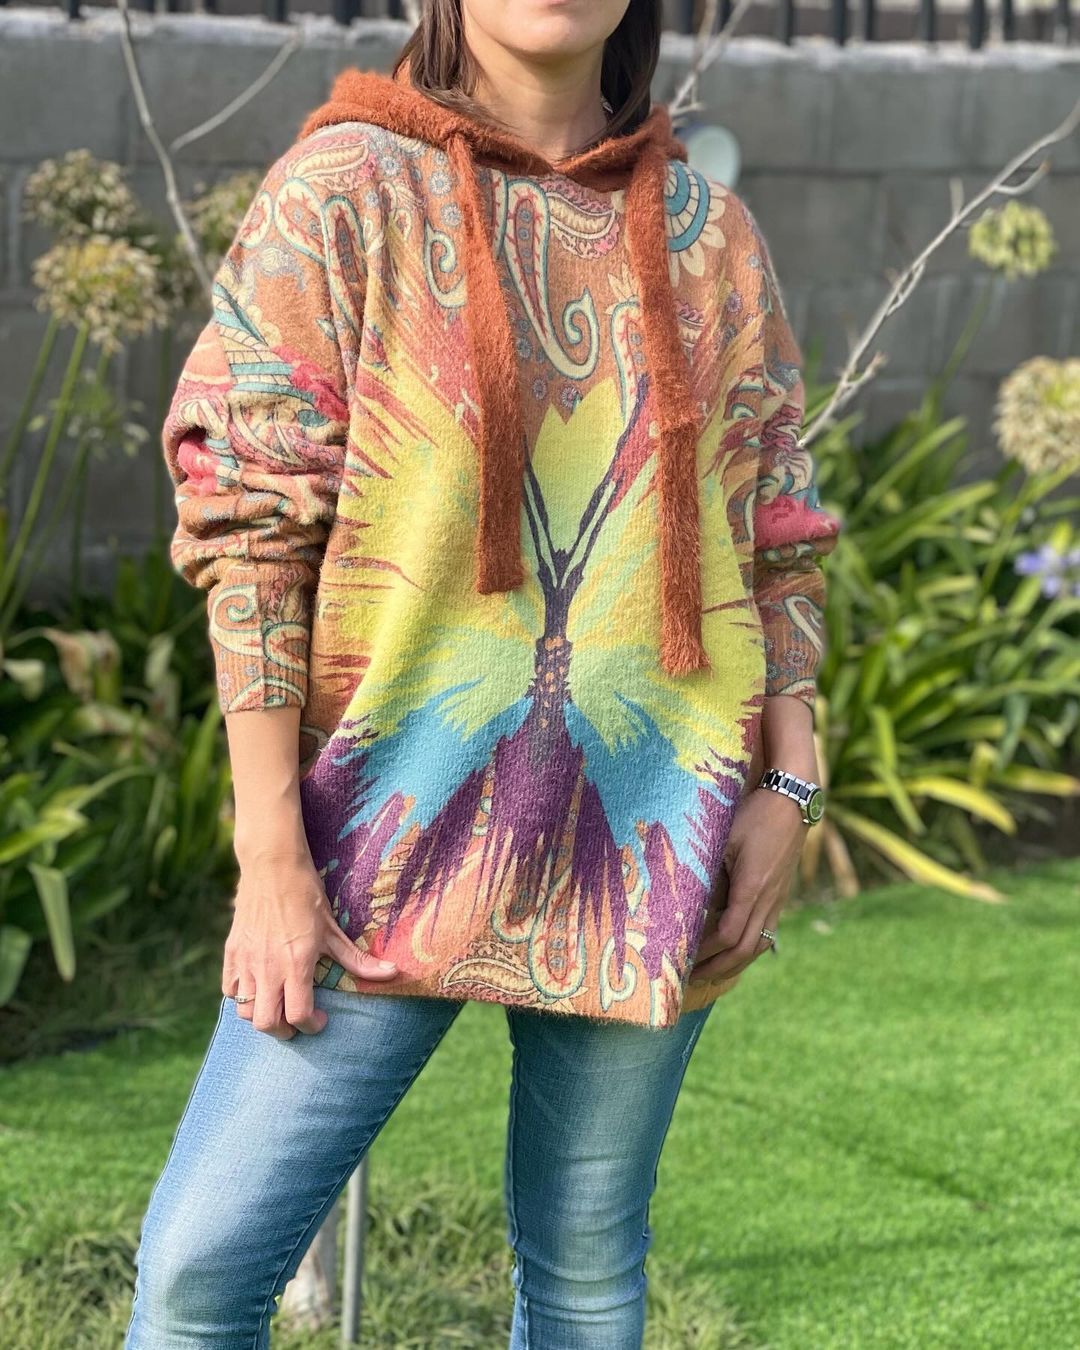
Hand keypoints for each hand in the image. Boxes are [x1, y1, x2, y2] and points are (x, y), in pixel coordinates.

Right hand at [222, 848, 396, 1038]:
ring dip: (263, 1014)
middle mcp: (268, 968)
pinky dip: (243, 996)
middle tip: (298, 1020)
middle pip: (267, 1023)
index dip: (312, 1026)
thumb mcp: (334, 929)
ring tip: (279, 1004)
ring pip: (245, 1011)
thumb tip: (393, 973)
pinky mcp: (231, 952)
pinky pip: (230, 989)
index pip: (298, 1015)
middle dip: (285, 1031)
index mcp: (296, 964)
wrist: (273, 866)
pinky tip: (260, 986)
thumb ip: (358, 959)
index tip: (321, 1019)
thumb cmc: (307, 895)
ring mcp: (246, 961)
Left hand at [689, 786, 806, 980]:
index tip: (683, 956)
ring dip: (733, 964)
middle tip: (690, 977)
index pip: (728, 933)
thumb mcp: (724, 839)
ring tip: (710, 973)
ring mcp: (777, 901)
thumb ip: (709, 871)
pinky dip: (748, 950)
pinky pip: (766, 934)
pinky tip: (734, 953)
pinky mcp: (780, 897)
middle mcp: (768, 900)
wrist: (792, 804)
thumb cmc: (753, 816)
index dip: (706, 950)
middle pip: (744, 950)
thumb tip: (689, 902)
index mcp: (752, 887)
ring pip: (758, 946)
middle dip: (717, 967)